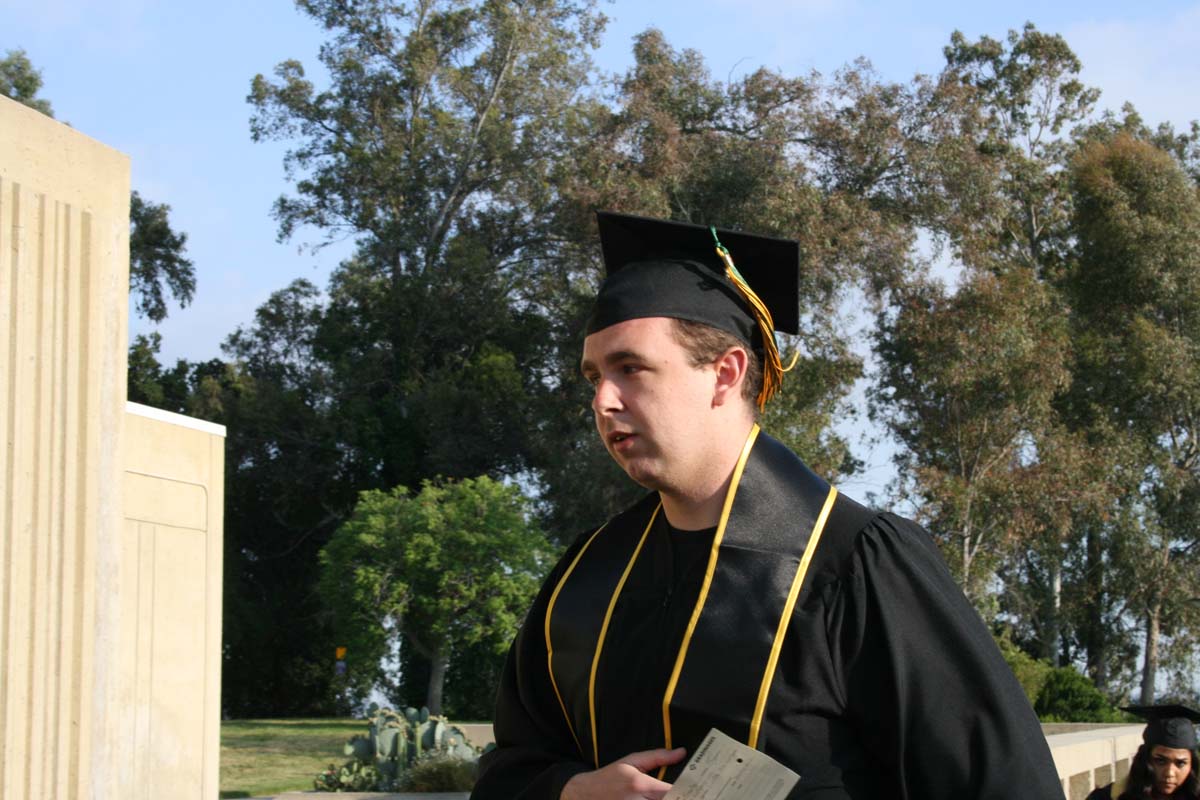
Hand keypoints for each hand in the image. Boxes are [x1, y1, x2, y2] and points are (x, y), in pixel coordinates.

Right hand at [560, 747, 686, 799]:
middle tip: (695, 793)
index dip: (688, 793)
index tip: (700, 791)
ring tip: (677, 795)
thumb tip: (681, 753)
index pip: (673, 793)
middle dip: (682, 798)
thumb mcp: (631, 761)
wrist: (584, 795)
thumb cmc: (609, 778)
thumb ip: (658, 757)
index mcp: (640, 785)